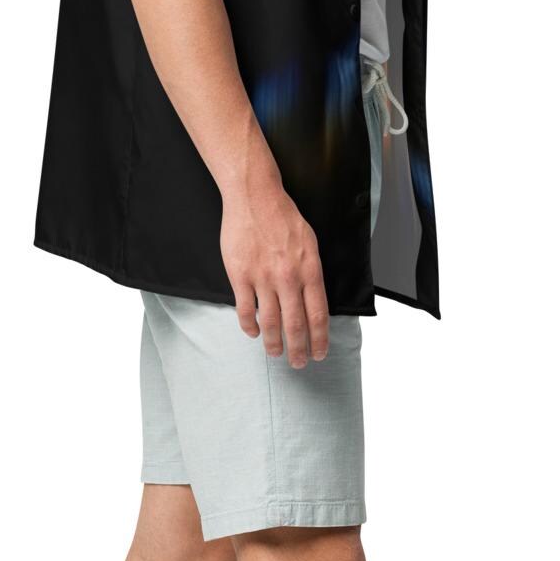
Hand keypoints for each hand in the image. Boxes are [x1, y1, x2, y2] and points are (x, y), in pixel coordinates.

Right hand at [220, 180, 330, 365]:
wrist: (255, 197)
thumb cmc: (284, 217)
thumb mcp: (310, 243)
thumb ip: (312, 273)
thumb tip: (313, 301)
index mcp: (310, 270)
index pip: (318, 315)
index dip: (319, 339)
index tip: (319, 353)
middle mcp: (288, 277)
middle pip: (295, 325)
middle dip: (299, 349)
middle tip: (299, 363)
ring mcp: (263, 277)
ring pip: (270, 322)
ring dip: (273, 343)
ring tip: (275, 354)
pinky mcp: (240, 275)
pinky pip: (246, 310)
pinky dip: (250, 326)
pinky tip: (254, 333)